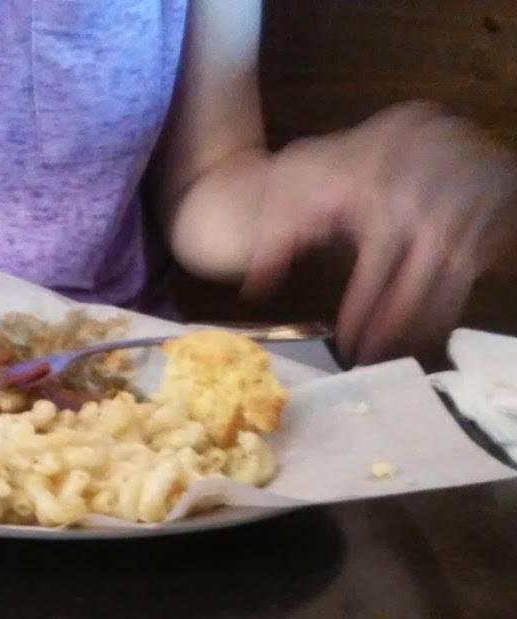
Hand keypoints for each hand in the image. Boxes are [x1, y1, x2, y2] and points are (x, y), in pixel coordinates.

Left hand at [242, 103, 516, 362]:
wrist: (403, 132)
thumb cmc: (340, 167)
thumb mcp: (298, 185)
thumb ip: (275, 236)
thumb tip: (256, 290)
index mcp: (379, 164)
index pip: (377, 246)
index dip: (365, 300)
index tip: (348, 339)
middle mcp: (429, 174)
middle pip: (421, 262)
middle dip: (396, 319)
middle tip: (369, 358)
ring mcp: (464, 186)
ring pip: (452, 268)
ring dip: (423, 319)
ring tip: (392, 354)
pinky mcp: (489, 199)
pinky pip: (472, 263)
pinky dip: (448, 302)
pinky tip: (423, 331)